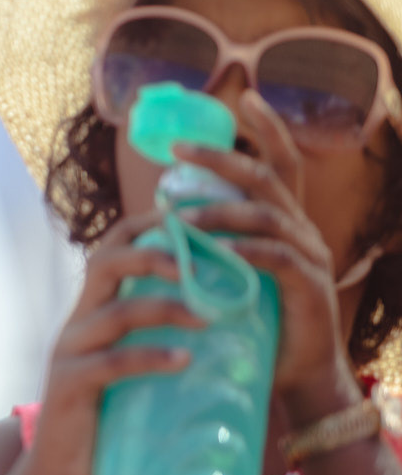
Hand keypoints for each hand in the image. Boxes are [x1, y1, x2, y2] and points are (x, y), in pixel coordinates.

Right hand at [0, 212, 200, 474]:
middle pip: (106, 262)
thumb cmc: (108, 420)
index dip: (149, 225)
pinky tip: (183, 361)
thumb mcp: (132, 368)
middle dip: (156, 254)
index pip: (112, 247)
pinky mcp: (69, 386)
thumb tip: (224, 318)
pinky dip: (150, 357)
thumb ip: (159, 339)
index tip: (193, 220)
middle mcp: (76, 323)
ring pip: (115, 312)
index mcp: (92, 312)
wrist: (60, 474)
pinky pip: (111, 363)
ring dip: (166, 308)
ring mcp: (69, 353)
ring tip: (207, 318)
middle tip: (200, 265)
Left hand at [174, 91, 360, 424]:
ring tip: (177, 217)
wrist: (293, 376)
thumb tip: (166, 219)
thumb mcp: (230, 276)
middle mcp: (301, 231)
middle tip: (179, 148)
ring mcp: (309, 256)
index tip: (245, 98)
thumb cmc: (255, 324)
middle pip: (268, 178)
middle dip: (224, 158)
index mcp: (284, 223)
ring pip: (267, 215)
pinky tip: (218, 251)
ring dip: (219, 211)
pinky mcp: (309, 287)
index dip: (268, 130)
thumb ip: (212, 246)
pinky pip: (277, 257)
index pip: (280, 165)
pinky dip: (244, 251)